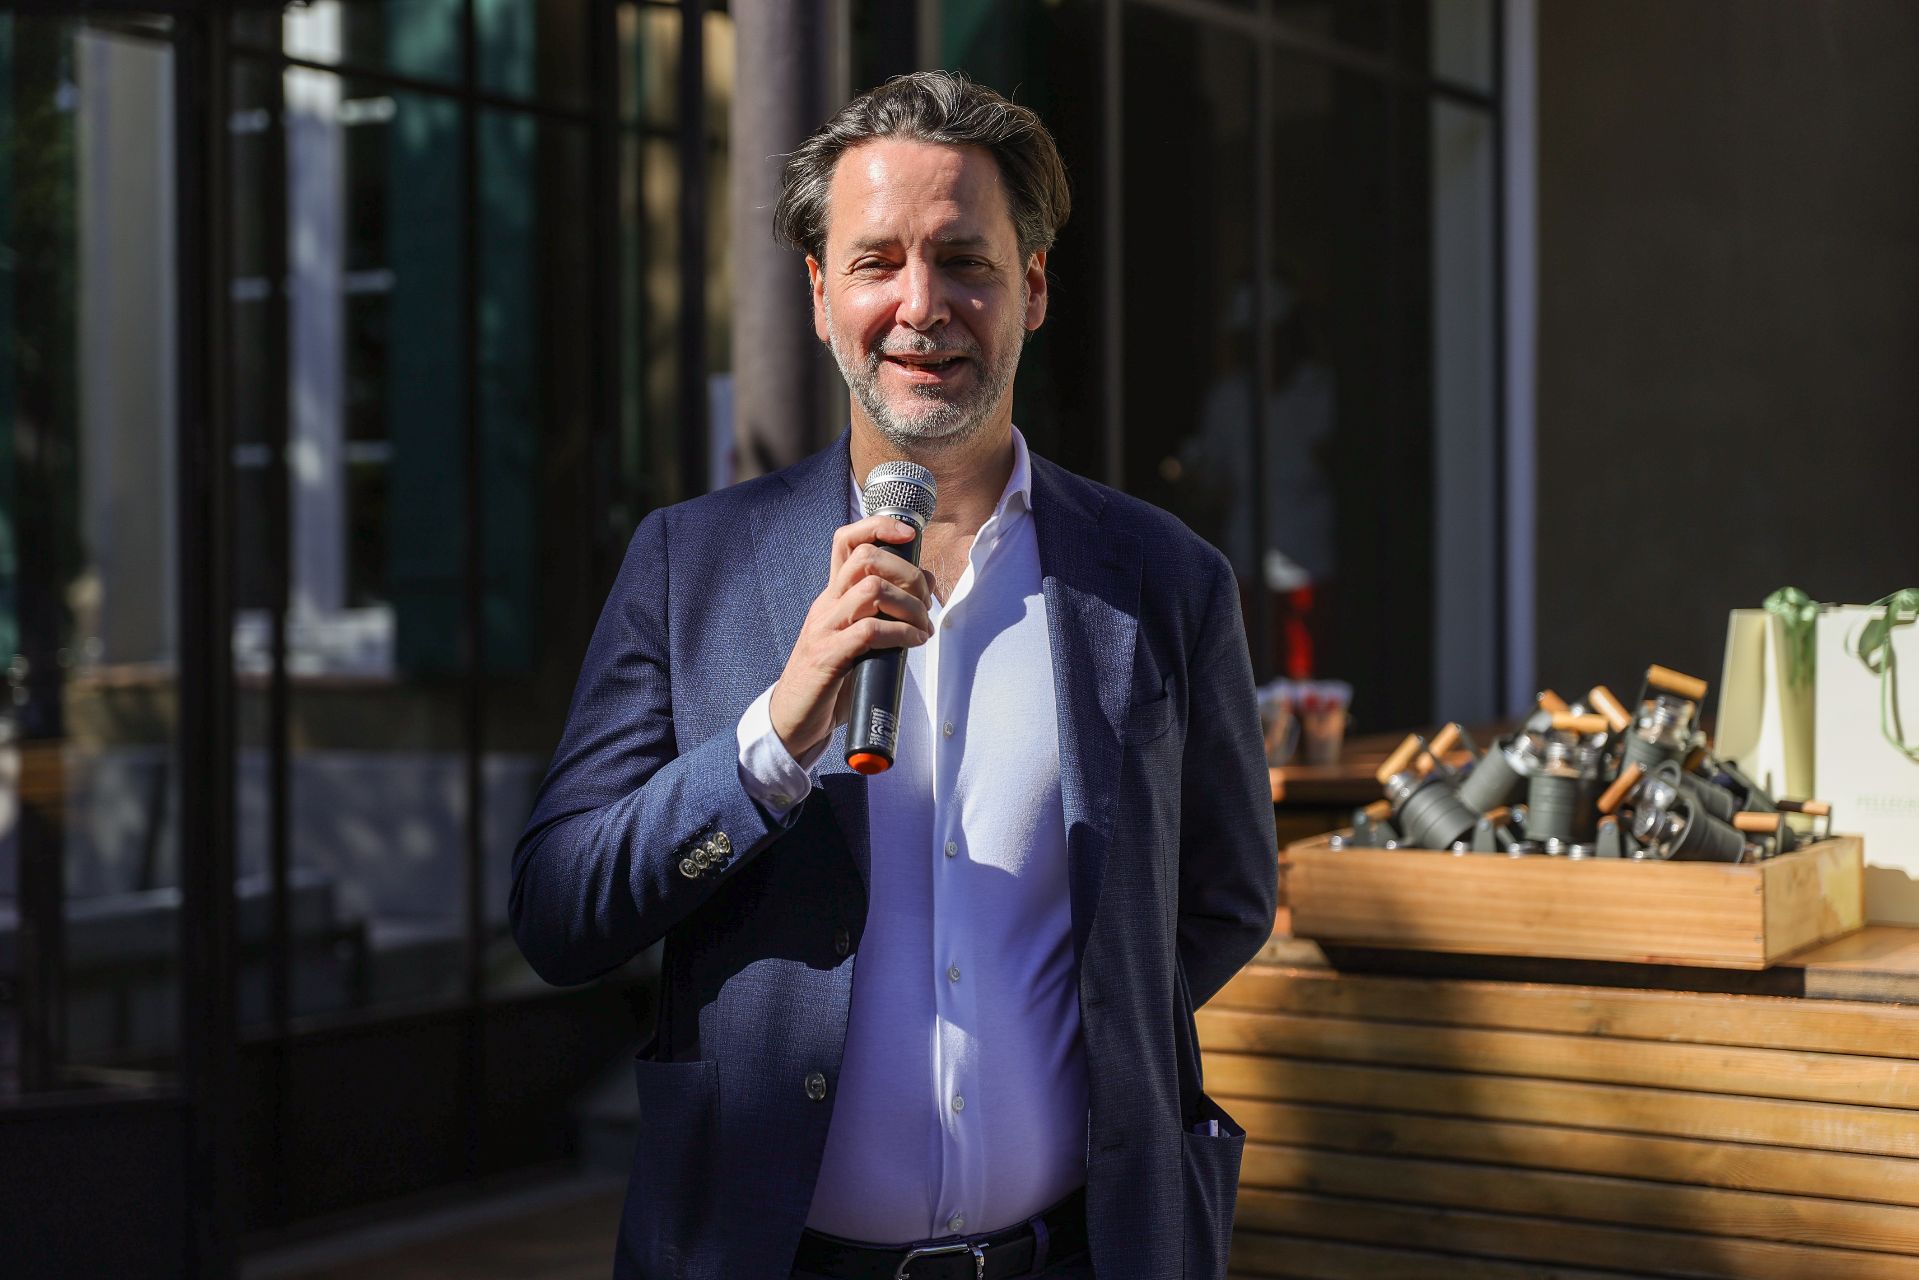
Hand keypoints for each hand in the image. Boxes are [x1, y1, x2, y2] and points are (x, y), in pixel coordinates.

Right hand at [769, 515, 934, 760]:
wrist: (794, 721)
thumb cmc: (831, 681)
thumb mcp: (857, 638)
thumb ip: (882, 614)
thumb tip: (923, 591)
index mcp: (832, 596)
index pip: (847, 541)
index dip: (879, 526)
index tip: (909, 534)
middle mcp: (826, 605)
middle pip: (866, 558)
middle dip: (908, 573)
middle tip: (926, 602)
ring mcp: (825, 629)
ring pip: (871, 589)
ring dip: (910, 606)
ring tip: (923, 627)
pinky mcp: (828, 657)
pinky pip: (869, 630)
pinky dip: (900, 633)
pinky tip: (912, 642)